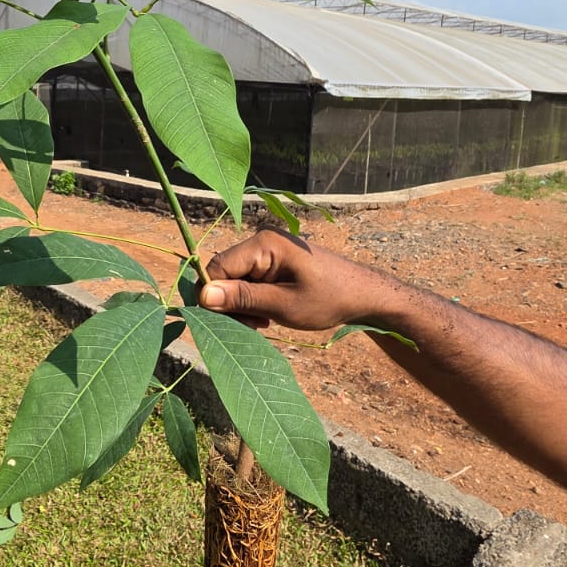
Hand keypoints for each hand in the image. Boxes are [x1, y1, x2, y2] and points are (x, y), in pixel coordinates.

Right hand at [200, 230, 389, 331]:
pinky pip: (250, 281)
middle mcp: (261, 241)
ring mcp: (268, 251)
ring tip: (264, 321)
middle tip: (254, 325)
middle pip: (225, 274)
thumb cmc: (329, 299)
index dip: (216, 296)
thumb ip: (243, 298)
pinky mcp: (274, 263)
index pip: (217, 267)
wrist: (364, 295)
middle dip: (232, 303)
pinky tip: (268, 314)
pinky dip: (254, 300)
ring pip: (236, 280)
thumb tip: (203, 296)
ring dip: (243, 305)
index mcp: (263, 244)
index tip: (233, 322)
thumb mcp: (283, 304)